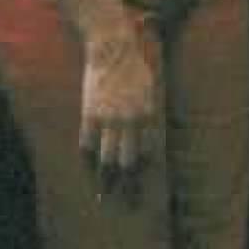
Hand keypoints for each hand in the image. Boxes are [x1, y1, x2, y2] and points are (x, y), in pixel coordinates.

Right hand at [79, 26, 157, 198]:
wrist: (112, 45)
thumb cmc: (135, 64)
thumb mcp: (151, 87)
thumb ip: (151, 110)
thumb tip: (161, 130)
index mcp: (149, 113)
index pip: (148, 151)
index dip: (145, 170)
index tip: (143, 187)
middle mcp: (130, 120)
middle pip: (128, 160)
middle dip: (128, 184)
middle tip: (127, 203)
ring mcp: (108, 118)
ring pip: (107, 157)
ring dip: (106, 179)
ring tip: (104, 195)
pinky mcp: (90, 113)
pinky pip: (87, 143)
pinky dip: (88, 157)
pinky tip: (88, 168)